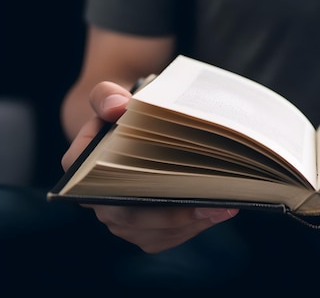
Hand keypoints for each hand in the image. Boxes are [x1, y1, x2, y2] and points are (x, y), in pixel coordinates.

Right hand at [61, 81, 237, 252]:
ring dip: (190, 223)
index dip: (125, 186)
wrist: (131, 134)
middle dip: (172, 214)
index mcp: (81, 167)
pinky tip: (221, 210)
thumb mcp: (111, 96)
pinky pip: (169, 237)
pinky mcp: (145, 232)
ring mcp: (122, 221)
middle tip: (212, 203)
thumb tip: (118, 107)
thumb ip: (107, 95)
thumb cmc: (122, 115)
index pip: (94, 181)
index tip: (159, 183)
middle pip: (130, 218)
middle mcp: (98, 201)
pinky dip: (195, 226)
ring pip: (154, 233)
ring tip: (225, 206)